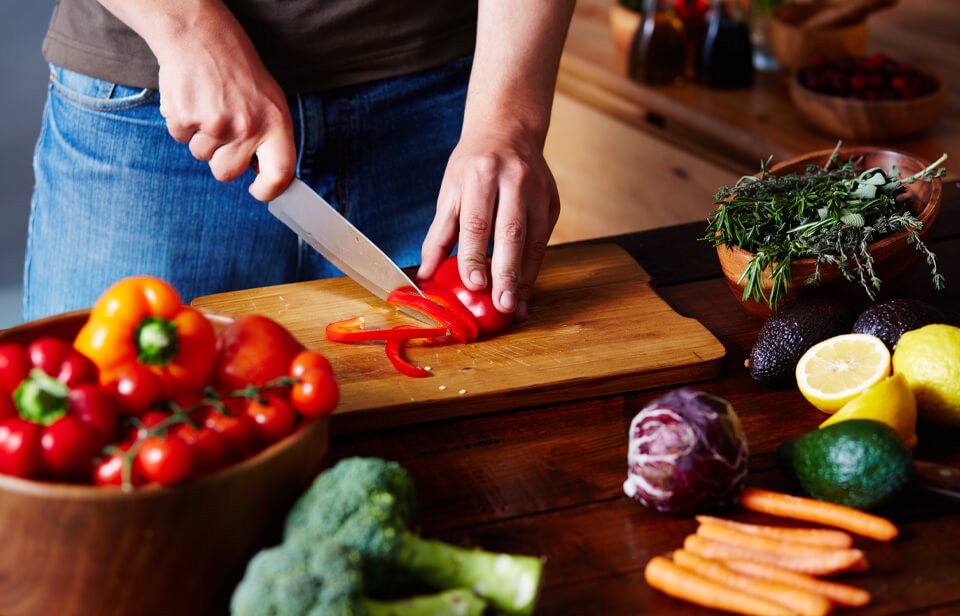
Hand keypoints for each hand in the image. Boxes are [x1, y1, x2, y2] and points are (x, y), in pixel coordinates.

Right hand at [155, 14, 294, 201]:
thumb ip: (270, 138)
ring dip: (201, 137)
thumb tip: (264, 174)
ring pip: (201, 156)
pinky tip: (192, 99)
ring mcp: (214, 123)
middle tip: (223, 130)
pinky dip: (183, 123)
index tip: (258, 191)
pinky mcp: (184, 117)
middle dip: (221, 160)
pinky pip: (180, 138)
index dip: (268, 190)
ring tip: (209, 105)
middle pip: (226, 173)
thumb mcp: (269, 102)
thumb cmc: (239, 73)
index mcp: (275, 123)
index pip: (279, 173)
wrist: (201, 37)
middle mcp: (247, 126)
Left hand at [418, 128, 559, 321]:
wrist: (508, 129)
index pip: (477, 221)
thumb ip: (439, 235)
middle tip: (503, 306)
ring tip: (516, 308)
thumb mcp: (450, 191)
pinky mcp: (553, 201)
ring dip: (525, 278)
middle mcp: (514, 179)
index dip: (475, 255)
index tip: (474, 284)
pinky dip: (534, 267)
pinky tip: (525, 290)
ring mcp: (539, 190)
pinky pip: (544, 240)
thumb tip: (425, 275)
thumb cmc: (473, 165)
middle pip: (511, 233)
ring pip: (534, 240)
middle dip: (507, 273)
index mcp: (481, 174)